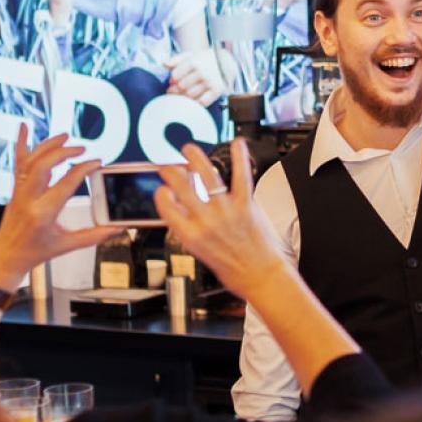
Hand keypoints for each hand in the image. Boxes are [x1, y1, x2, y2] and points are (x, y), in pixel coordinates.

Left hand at [0, 124, 114, 288]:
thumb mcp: (67, 246)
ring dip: (48, 145)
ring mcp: (19, 192)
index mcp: (43, 214)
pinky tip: (23, 127)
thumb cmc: (35, 252)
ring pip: (30, 161)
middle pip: (44, 165)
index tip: (96, 163)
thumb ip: (94, 235)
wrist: (7, 256)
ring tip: (65, 136)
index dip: (84, 169)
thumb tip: (116, 228)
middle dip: (64, 152)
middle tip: (82, 149)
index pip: (66, 183)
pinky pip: (17, 162)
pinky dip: (20, 143)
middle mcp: (29, 200)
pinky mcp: (15, 189)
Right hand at [149, 140, 282, 297]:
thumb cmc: (233, 269)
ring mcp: (226, 211)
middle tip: (170, 166)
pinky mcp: (246, 205)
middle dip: (171, 170)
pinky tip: (237, 144)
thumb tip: (182, 211)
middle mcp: (205, 221)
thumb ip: (190, 230)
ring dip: (195, 157)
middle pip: (181, 185)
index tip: (162, 188)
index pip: (165, 206)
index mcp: (190, 235)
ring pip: (206, 175)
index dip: (161, 193)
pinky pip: (241, 176)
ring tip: (189, 149)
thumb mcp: (200, 253)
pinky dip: (240, 157)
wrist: (260, 277)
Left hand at [165, 50, 224, 106]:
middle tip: (172, 91)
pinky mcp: (217, 91)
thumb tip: (164, 64)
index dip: (171, 80)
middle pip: (182, 86)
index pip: (176, 75)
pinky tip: (192, 100)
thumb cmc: (205, 59)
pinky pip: (202, 102)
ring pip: (190, 95)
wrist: (225, 61)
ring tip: (181, 95)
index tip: (172, 82)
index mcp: (194, 62)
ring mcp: (210, 82)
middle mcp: (202, 72)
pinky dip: (195, 103)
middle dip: (175, 90)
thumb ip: (176, 59)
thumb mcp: (191, 55)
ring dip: (183, 97)